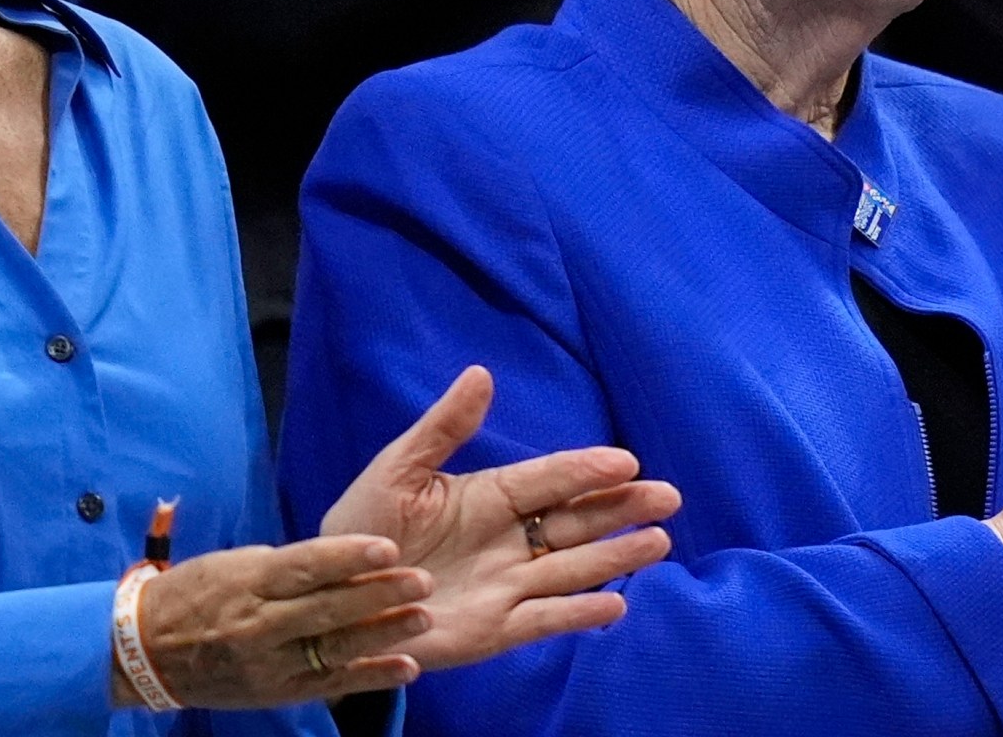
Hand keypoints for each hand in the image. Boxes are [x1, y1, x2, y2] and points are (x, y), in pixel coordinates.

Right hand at [117, 535, 428, 709]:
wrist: (144, 651)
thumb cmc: (197, 593)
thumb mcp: (237, 565)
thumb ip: (291, 566)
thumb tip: (349, 557)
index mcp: (248, 582)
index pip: (304, 567)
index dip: (348, 556)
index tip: (389, 547)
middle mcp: (258, 625)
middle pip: (326, 609)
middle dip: (378, 595)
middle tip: (423, 581)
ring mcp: (268, 664)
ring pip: (334, 648)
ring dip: (384, 635)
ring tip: (423, 618)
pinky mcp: (276, 692)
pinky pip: (330, 684)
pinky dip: (372, 678)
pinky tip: (408, 667)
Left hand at [319, 367, 681, 671]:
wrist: (335, 596)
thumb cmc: (364, 528)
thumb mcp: (397, 471)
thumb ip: (443, 428)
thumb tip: (480, 373)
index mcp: (491, 497)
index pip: (548, 479)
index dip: (586, 470)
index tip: (625, 460)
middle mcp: (510, 540)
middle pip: (577, 521)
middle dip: (622, 509)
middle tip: (668, 497)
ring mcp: (508, 585)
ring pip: (573, 568)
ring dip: (616, 557)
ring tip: (658, 542)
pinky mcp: (496, 629)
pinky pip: (545, 619)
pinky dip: (580, 615)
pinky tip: (616, 607)